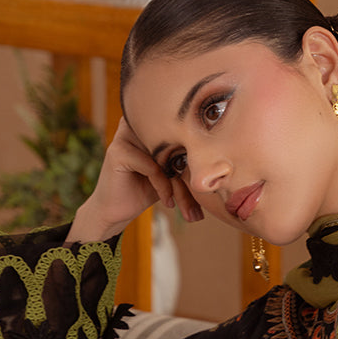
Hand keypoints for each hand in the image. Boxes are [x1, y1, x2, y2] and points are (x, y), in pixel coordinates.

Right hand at [68, 117, 203, 241]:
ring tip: (184, 205)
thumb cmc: (145, 190)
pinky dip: (163, 186)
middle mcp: (137, 126)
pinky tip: (166, 201)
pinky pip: (152, 167)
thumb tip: (222, 163)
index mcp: (150, 126)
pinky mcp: (118, 151)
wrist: (115, 212)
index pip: (183, 132)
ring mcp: (126, 137)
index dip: (199, 153)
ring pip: (166, 157)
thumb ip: (186, 161)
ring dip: (179, 183)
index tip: (211, 176)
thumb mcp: (171, 174)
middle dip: (190, 174)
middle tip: (198, 201)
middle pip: (176, 145)